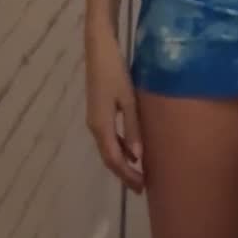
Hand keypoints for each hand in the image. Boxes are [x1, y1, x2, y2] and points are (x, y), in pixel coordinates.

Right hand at [85, 25, 144, 194]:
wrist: (99, 49)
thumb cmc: (115, 72)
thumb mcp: (128, 100)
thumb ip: (133, 128)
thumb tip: (138, 157)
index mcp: (101, 125)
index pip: (114, 159)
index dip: (127, 175)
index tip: (142, 188)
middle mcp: (95, 126)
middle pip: (109, 157)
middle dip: (125, 173)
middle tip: (142, 187)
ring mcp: (95, 119)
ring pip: (108, 148)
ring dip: (123, 162)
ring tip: (139, 173)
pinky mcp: (98, 112)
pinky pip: (108, 138)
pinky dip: (120, 148)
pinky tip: (133, 150)